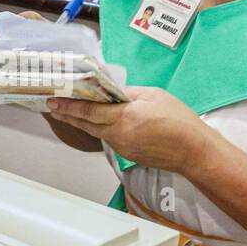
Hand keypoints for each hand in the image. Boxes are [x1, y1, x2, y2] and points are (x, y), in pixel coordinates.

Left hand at [46, 86, 214, 173]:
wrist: (193, 152)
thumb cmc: (180, 121)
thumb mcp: (154, 95)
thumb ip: (128, 93)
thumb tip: (111, 91)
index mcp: (125, 117)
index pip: (89, 110)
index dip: (69, 105)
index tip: (54, 100)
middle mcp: (119, 135)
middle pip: (86, 124)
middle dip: (68, 115)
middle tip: (52, 106)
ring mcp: (122, 147)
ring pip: (96, 132)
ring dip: (82, 122)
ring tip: (69, 112)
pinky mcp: (128, 154)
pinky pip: (108, 138)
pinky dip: (99, 129)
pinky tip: (96, 122)